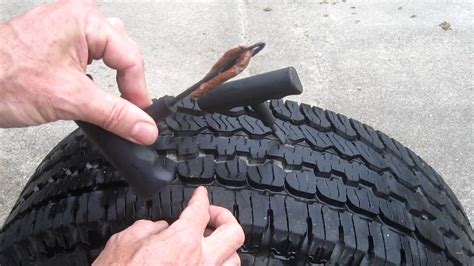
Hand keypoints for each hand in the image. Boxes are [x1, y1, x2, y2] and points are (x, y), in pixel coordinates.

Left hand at [0, 0, 157, 144]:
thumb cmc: (2, 80)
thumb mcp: (71, 100)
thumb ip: (116, 115)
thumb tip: (146, 128)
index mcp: (84, 20)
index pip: (130, 57)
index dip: (138, 91)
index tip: (140, 117)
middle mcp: (76, 17)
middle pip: (123, 52)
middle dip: (127, 83)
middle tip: (130, 111)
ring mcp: (65, 28)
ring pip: (109, 53)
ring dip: (114, 79)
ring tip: (114, 101)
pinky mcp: (56, 42)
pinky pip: (90, 55)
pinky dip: (97, 77)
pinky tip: (93, 91)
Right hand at [93, 187, 244, 264]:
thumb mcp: (123, 242)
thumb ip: (146, 228)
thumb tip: (158, 228)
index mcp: (183, 242)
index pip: (200, 210)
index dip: (200, 197)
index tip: (200, 195)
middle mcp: (201, 262)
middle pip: (233, 232)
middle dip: (224, 218)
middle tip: (210, 215)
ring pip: (234, 260)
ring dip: (224, 248)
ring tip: (210, 243)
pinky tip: (201, 263)